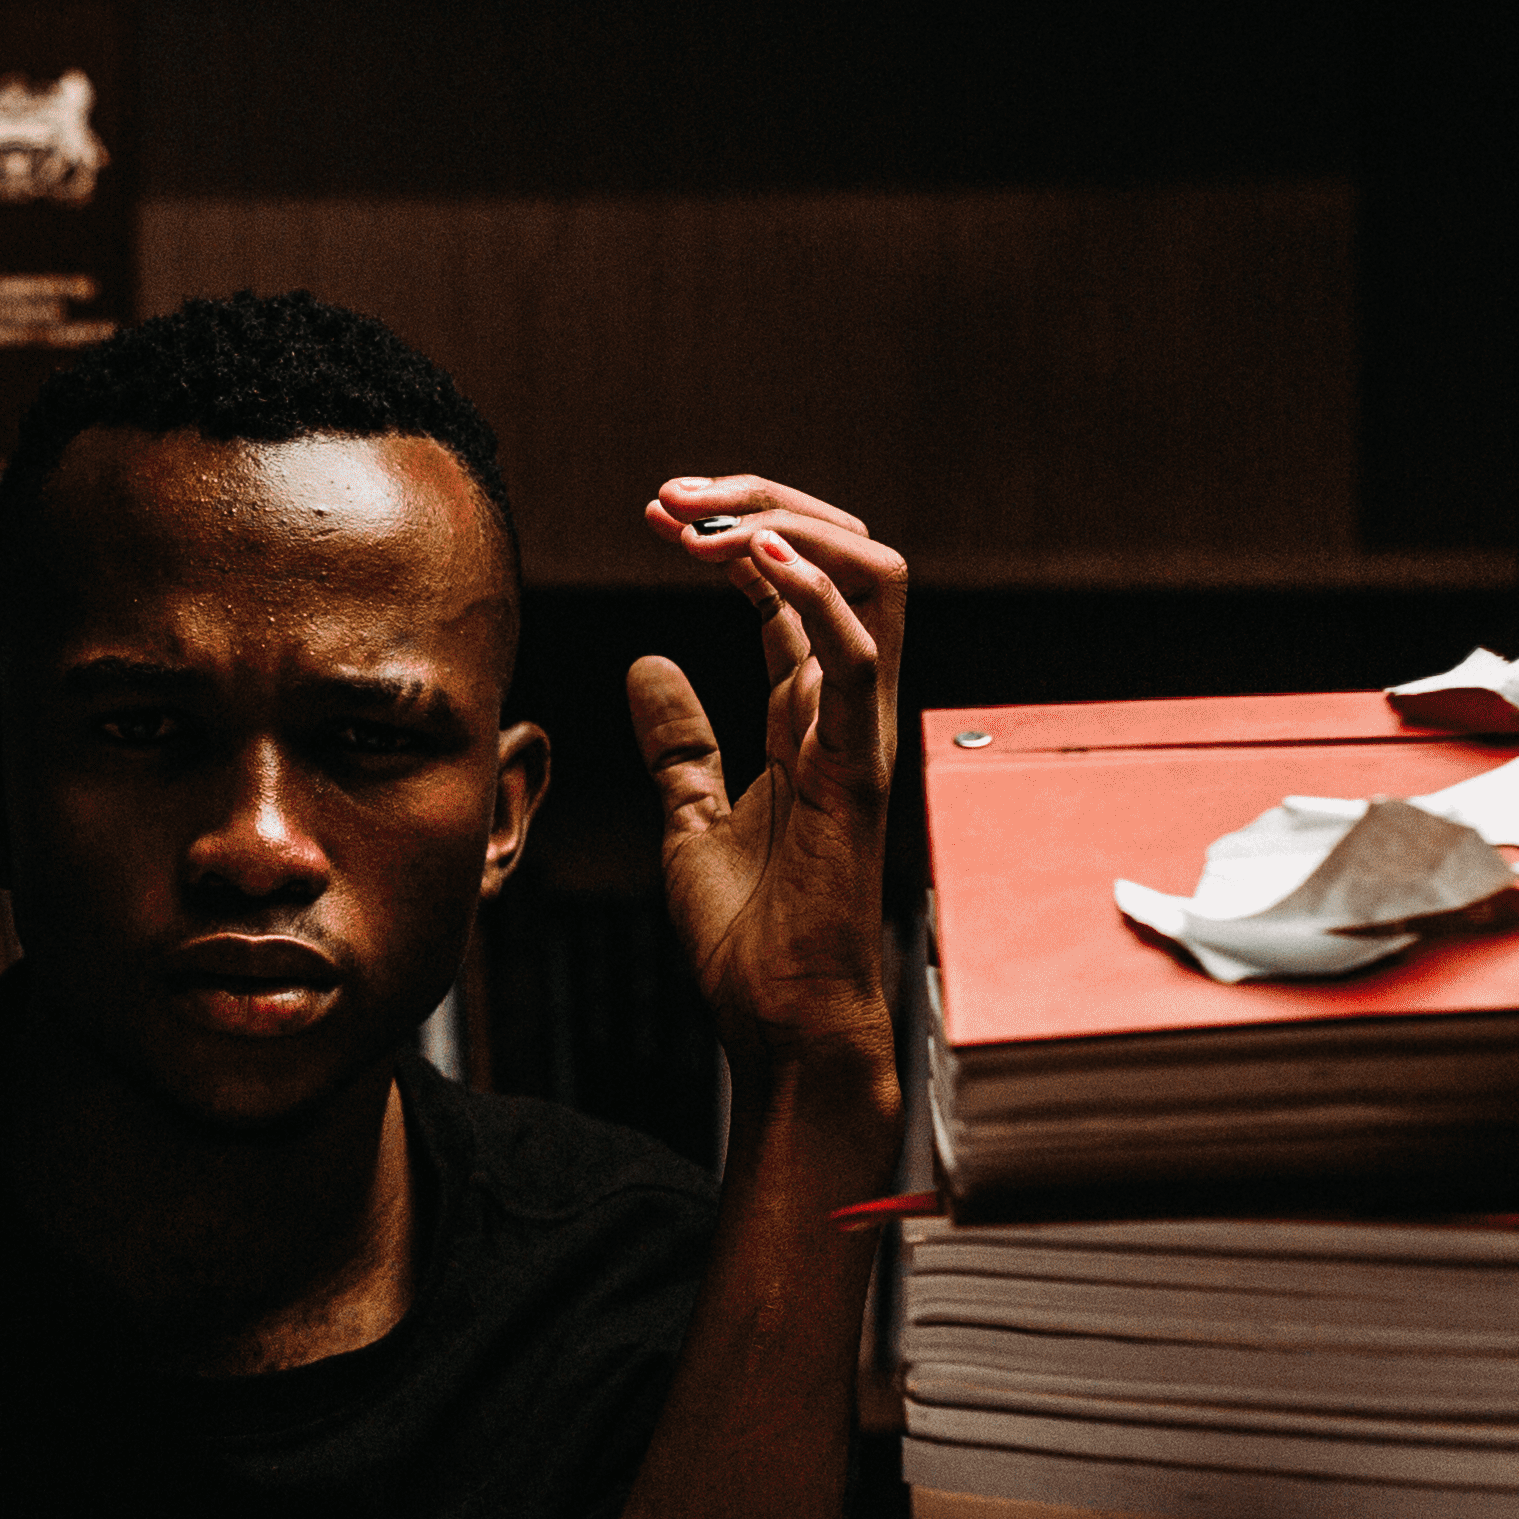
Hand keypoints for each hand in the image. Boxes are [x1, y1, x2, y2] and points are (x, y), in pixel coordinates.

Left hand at [628, 473, 909, 1082]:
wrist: (779, 1021)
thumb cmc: (752, 937)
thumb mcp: (690, 818)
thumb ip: (680, 743)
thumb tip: (645, 669)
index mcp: (812, 713)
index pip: (794, 585)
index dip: (732, 534)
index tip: (656, 514)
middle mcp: (847, 708)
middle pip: (842, 557)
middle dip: (762, 503)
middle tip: (673, 497)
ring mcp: (861, 732)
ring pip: (872, 580)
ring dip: (788, 527)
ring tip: (704, 521)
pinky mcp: (858, 769)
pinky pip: (859, 657)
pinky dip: (814, 592)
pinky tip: (754, 560)